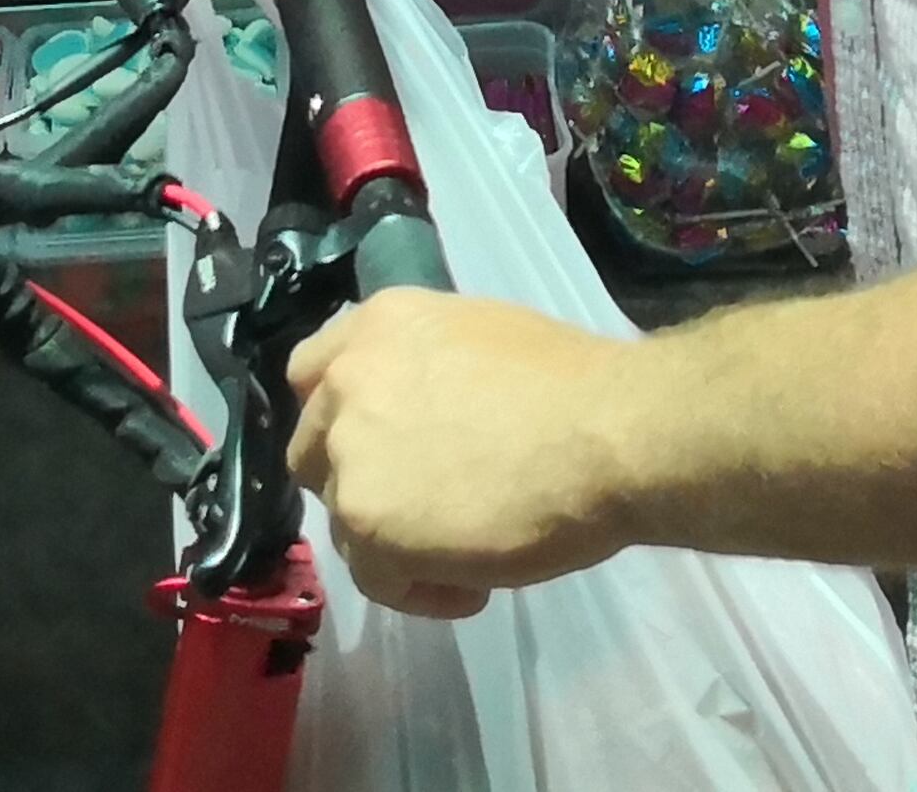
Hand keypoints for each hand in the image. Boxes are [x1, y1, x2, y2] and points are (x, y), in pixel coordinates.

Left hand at [282, 293, 641, 619]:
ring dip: (392, 542)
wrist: (605, 433)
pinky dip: (418, 591)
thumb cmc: (571, 387)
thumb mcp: (478, 341)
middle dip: (358, 483)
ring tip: (465, 554)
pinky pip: (374, 578)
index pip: (311, 376)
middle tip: (421, 506)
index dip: (340, 419)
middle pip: (312, 451)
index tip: (381, 449)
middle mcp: (347, 381)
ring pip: (343, 520)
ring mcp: (350, 452)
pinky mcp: (366, 521)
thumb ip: (424, 372)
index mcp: (377, 325)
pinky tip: (475, 586)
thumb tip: (424, 416)